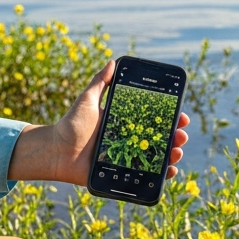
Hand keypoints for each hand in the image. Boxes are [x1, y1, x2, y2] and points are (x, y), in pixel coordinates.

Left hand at [8, 60, 191, 185]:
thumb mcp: (87, 100)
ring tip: (177, 151)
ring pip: (158, 157)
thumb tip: (112, 62)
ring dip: (173, 154)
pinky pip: (146, 176)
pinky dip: (162, 175)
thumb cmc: (70, 124)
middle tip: (181, 134)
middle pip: (161, 138)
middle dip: (176, 136)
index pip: (154, 119)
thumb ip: (99, 82)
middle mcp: (129, 140)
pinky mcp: (123, 174)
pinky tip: (170, 171)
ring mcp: (128, 158)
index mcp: (124, 123)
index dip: (170, 117)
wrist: (56, 151)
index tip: (181, 114)